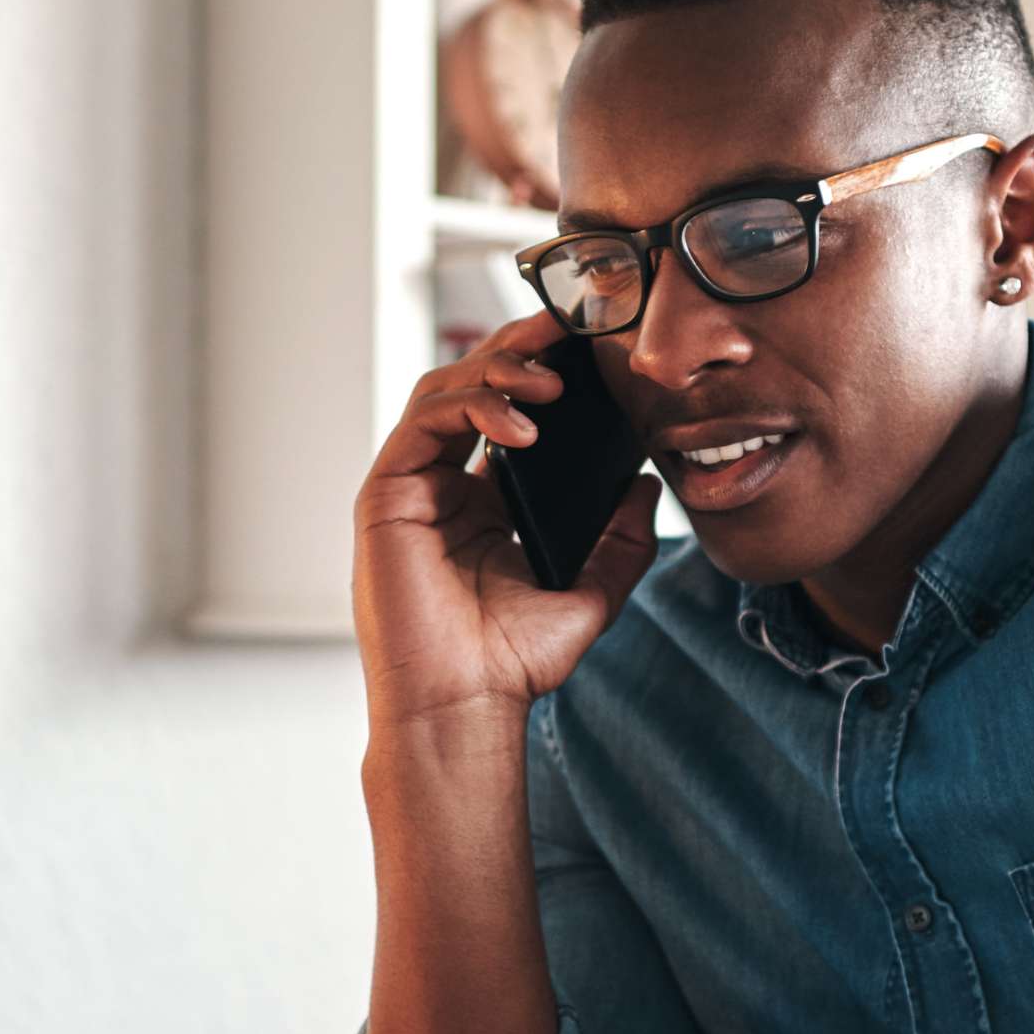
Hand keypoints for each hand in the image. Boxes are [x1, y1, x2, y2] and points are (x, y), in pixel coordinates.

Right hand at [352, 310, 662, 734]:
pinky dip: (473, 405)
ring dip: (500, 369)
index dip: (542, 369)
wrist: (463, 708)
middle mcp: (442, 484)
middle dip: (522, 346)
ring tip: (553, 379)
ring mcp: (411, 486)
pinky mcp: (386, 494)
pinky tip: (523, 421)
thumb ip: (622, 543)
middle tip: (570, 325)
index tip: (591, 346)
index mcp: (483, 501)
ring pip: (444, 390)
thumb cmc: (511, 663)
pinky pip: (425, 422)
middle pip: (473, 384)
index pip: (508, 410)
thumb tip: (647, 485)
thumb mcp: (591, 594)